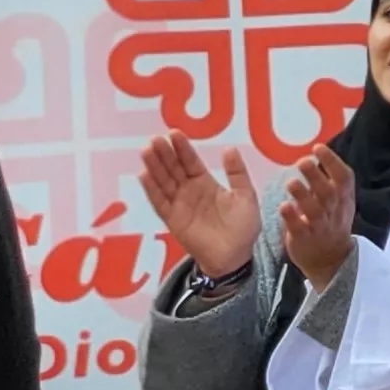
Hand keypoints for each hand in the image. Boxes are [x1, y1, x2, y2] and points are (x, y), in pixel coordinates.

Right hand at [140, 133, 262, 279]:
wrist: (235, 256)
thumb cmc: (242, 227)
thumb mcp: (245, 196)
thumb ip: (237, 174)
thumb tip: (228, 148)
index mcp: (205, 183)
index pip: (190, 161)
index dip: (182, 148)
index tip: (174, 132)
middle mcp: (188, 190)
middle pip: (173, 168)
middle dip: (164, 153)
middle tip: (155, 138)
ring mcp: (178, 204)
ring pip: (163, 181)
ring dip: (154, 166)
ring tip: (147, 150)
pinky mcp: (172, 219)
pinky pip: (160, 202)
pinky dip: (152, 189)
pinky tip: (144, 174)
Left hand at [279, 148, 360, 290]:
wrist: (330, 262)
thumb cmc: (329, 225)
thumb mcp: (336, 203)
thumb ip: (325, 182)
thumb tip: (314, 155)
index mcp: (343, 200)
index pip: (344, 178)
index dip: (333, 162)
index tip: (318, 148)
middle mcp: (334, 212)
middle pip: (329, 193)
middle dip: (317, 177)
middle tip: (303, 162)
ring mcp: (320, 228)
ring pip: (315, 211)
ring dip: (303, 196)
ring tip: (291, 182)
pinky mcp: (304, 240)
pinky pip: (299, 229)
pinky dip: (291, 218)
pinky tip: (282, 207)